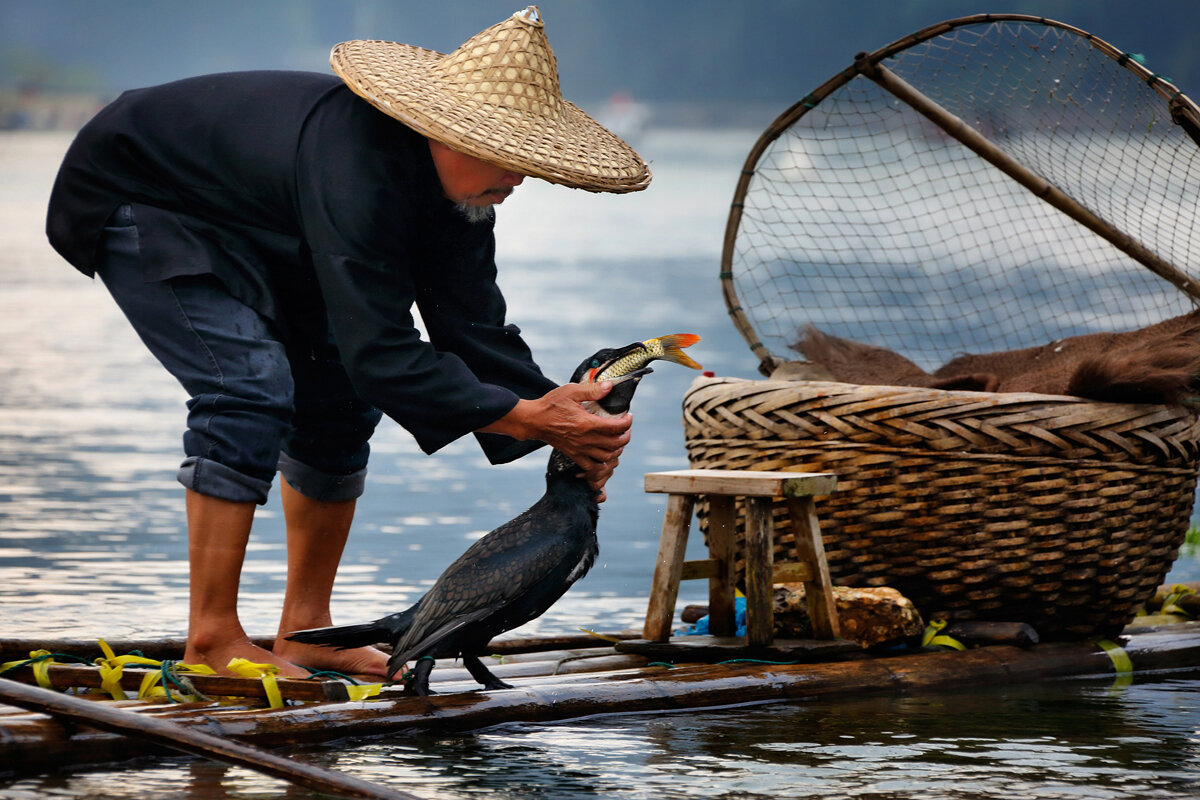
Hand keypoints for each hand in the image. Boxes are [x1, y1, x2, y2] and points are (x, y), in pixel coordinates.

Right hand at [480, 382, 631, 499]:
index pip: (615, 427)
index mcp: (586, 423)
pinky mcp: (573, 455)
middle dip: (625, 436)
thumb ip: (592, 390)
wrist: (533, 420)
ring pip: (606, 457)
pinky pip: (591, 467)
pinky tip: (604, 458)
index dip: (627, 423)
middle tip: (626, 429)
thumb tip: (609, 387)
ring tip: (617, 441)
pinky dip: (601, 466)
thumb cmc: (551, 404)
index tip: (629, 416)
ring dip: (616, 450)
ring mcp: (579, 449)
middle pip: (615, 444)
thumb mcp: (571, 391)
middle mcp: (585, 439)